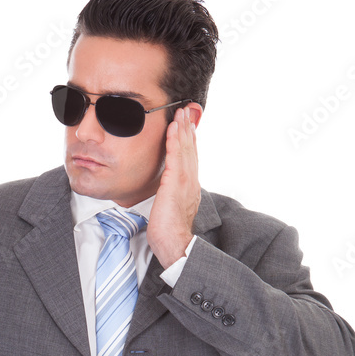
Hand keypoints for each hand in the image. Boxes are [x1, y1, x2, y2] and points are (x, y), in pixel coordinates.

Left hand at [147, 104, 201, 268]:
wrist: (175, 245)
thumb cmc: (169, 233)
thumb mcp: (169, 210)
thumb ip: (168, 197)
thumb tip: (163, 192)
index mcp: (190, 188)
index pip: (189, 159)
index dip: (188, 141)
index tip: (186, 126)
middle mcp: (191, 181)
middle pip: (190, 150)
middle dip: (188, 129)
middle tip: (186, 111)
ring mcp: (186, 182)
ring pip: (185, 149)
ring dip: (183, 129)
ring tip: (180, 113)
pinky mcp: (177, 183)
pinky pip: (176, 157)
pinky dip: (175, 141)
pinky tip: (173, 128)